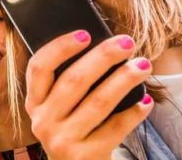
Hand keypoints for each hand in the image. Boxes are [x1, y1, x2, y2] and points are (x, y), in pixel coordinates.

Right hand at [24, 31, 153, 159]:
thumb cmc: (73, 130)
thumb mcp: (59, 109)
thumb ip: (68, 83)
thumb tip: (103, 48)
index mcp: (34, 103)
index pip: (39, 67)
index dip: (60, 47)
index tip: (85, 33)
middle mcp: (43, 121)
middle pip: (74, 80)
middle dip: (103, 56)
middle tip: (127, 42)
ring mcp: (62, 141)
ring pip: (98, 101)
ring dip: (124, 80)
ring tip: (143, 66)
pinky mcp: (85, 157)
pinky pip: (115, 128)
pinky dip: (133, 112)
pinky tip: (146, 101)